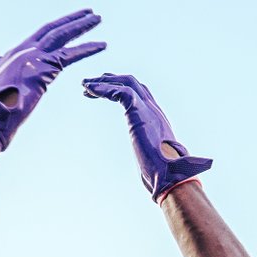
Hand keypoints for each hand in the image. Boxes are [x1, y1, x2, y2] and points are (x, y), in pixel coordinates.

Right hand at [0, 10, 105, 149]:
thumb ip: (2, 73)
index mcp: (13, 54)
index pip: (39, 36)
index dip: (55, 28)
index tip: (67, 24)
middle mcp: (24, 49)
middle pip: (52, 29)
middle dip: (71, 20)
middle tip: (88, 13)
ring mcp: (34, 56)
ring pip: (63, 34)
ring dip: (82, 25)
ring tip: (97, 18)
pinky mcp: (45, 68)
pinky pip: (71, 54)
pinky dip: (88, 48)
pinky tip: (102, 45)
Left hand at [83, 73, 211, 201]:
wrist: (170, 176)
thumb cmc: (164, 176)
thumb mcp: (156, 162)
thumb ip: (152, 159)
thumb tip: (151, 172)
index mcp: (158, 119)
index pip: (141, 95)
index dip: (122, 90)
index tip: (104, 93)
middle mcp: (154, 110)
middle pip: (132, 83)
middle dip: (112, 80)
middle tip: (92, 84)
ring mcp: (148, 109)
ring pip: (125, 83)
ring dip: (104, 82)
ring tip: (85, 84)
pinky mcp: (139, 113)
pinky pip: (119, 92)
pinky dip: (103, 88)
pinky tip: (89, 89)